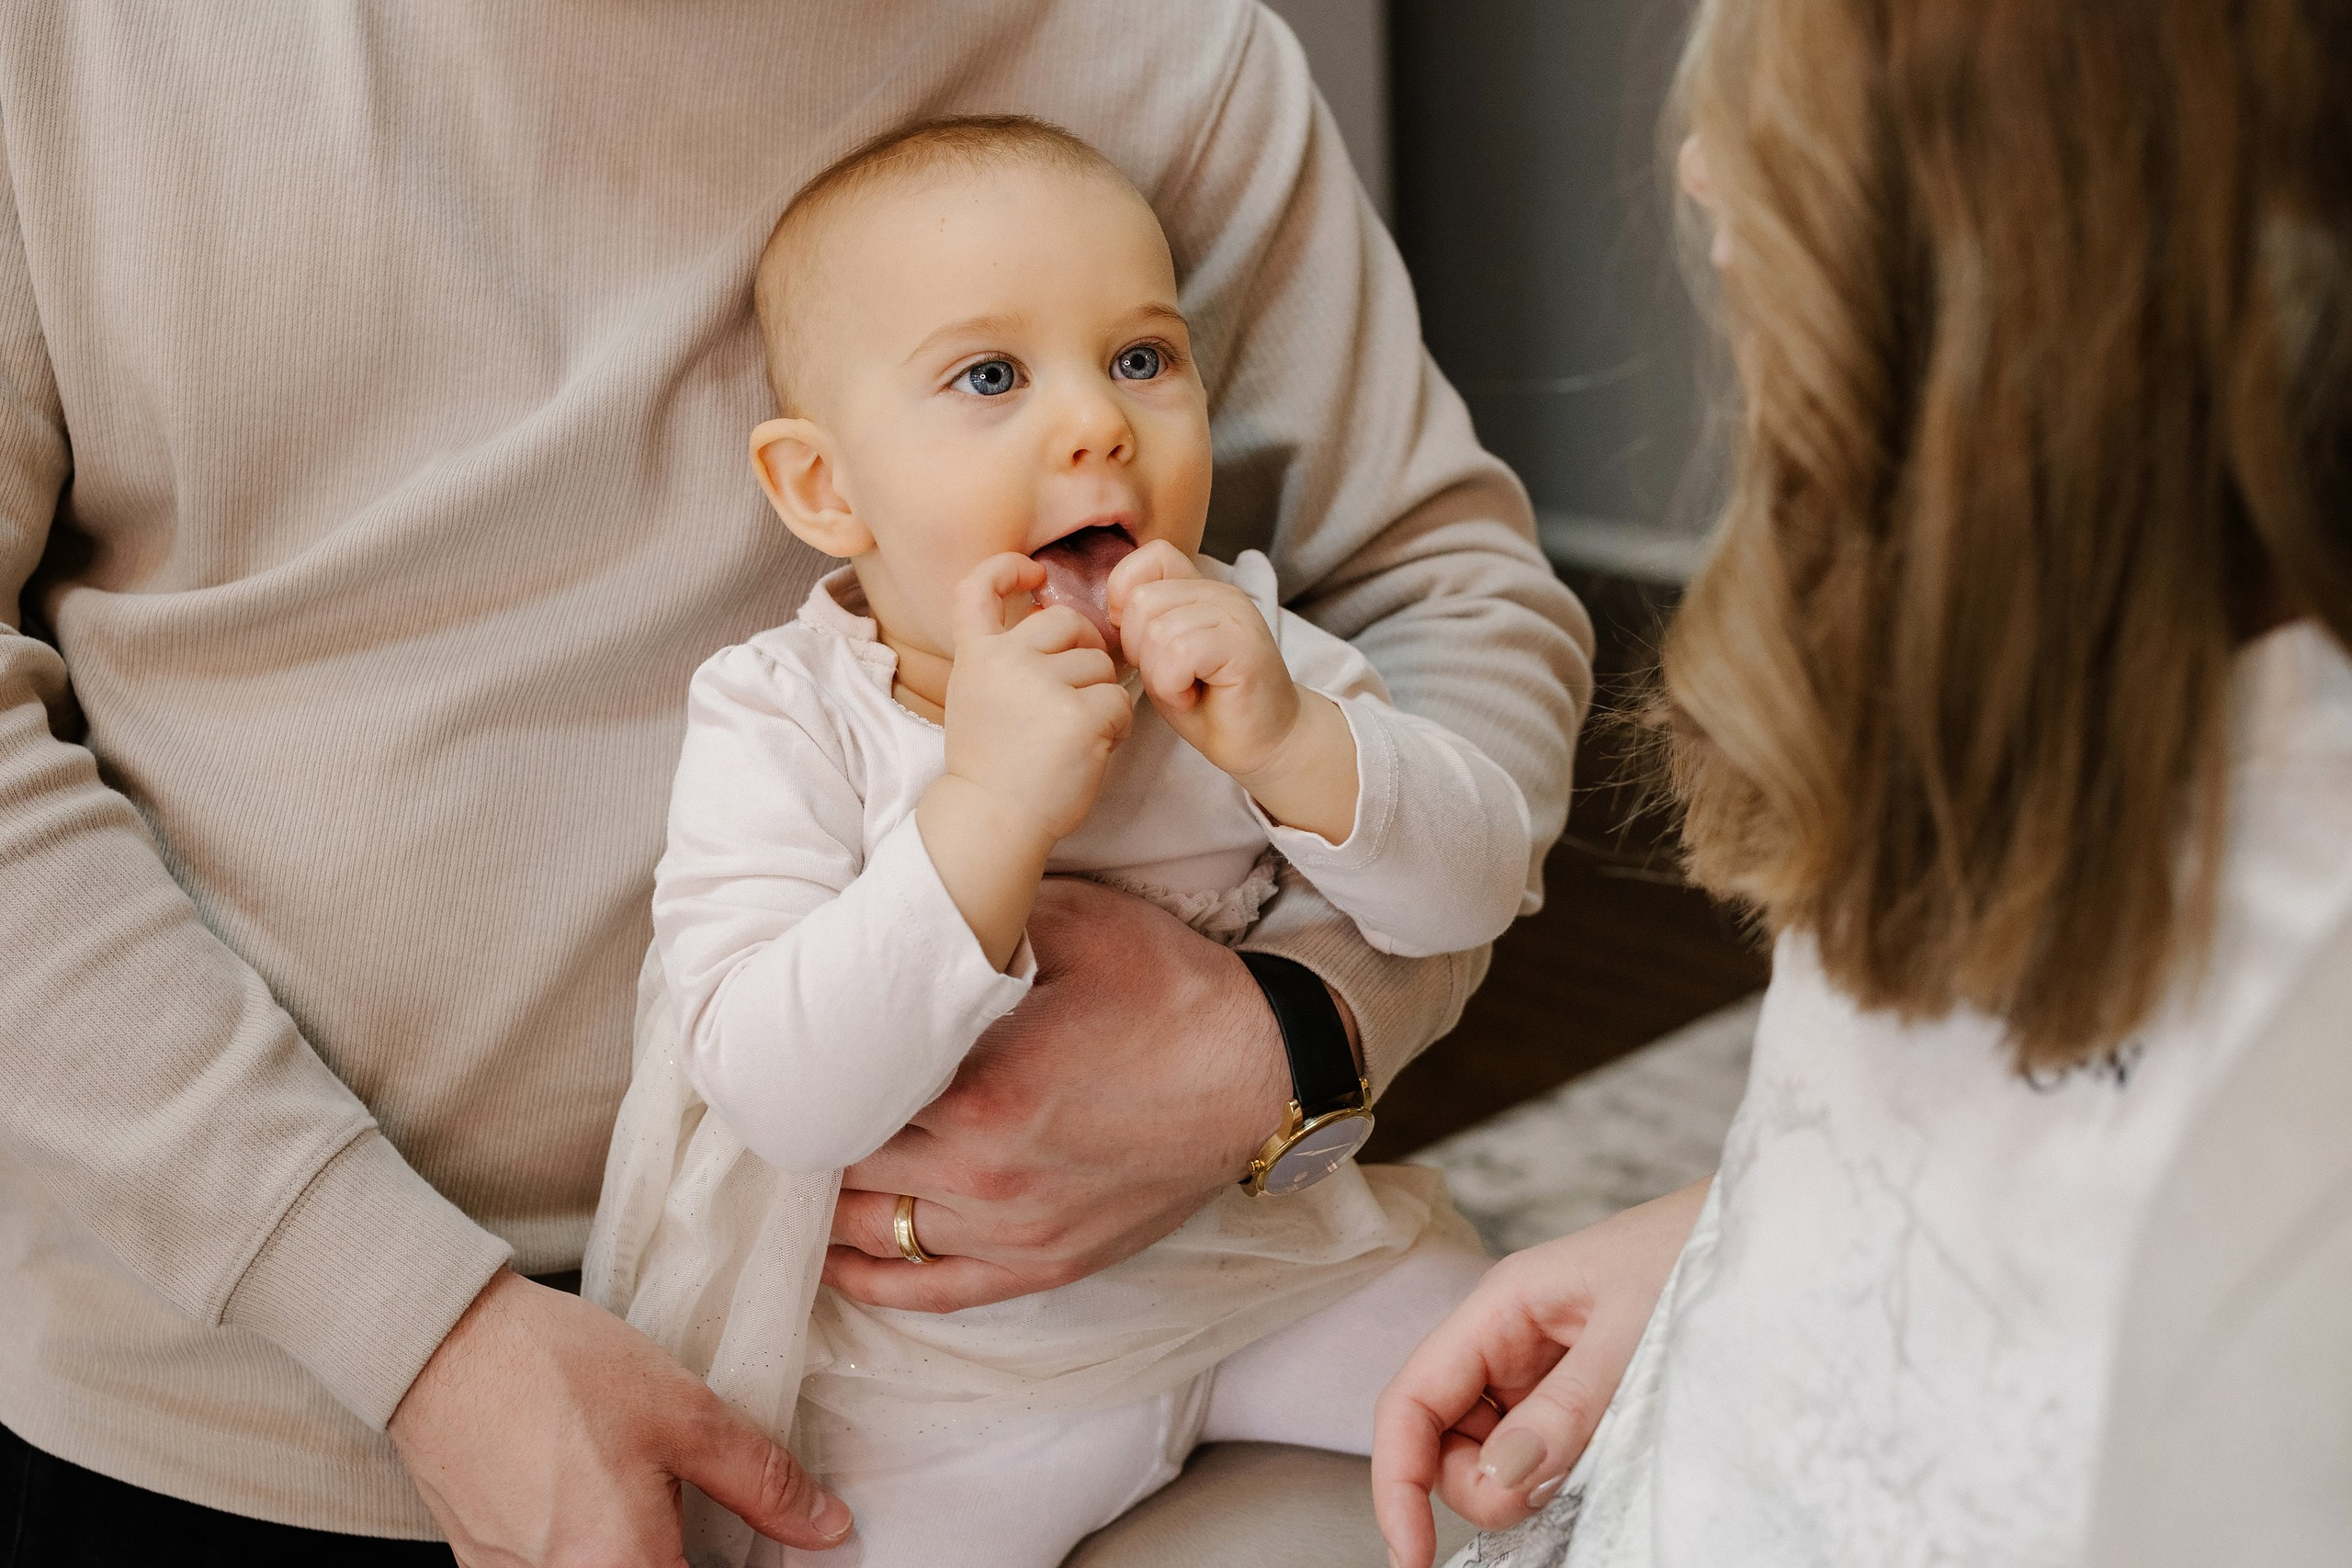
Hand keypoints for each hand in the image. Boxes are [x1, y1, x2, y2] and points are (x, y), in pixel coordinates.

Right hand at [388, 1271, 851, 1566]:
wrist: (441, 1344)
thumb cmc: (556, 1371)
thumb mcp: (684, 1414)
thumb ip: (762, 1481)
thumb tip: (825, 1526)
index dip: (744, 1566)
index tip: (758, 1542)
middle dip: (685, 1553)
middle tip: (703, 1518)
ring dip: (641, 1552)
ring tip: (646, 1498)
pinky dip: (595, 1548)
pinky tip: (596, 1496)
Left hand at [822, 877, 1293, 1311]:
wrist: (1264, 1074)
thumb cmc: (1170, 992)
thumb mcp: (1070, 921)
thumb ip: (976, 913)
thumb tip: (899, 889)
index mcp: (980, 1088)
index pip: (843, 1090)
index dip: (805, 1066)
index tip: (781, 1040)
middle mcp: (984, 1172)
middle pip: (843, 1163)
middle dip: (810, 1126)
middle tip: (785, 1091)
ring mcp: (1013, 1230)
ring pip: (871, 1230)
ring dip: (828, 1198)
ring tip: (800, 1158)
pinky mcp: (1043, 1263)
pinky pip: (927, 1288)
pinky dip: (869, 1277)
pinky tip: (834, 1255)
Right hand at [919, 553, 1135, 968]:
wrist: (993, 819)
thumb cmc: (994, 766)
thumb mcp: (977, 698)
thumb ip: (1005, 659)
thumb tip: (1054, 624)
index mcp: (976, 655)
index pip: (978, 586)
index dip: (1007, 569)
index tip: (1033, 573)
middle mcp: (1005, 660)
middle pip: (1067, 622)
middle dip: (1082, 651)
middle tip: (1071, 698)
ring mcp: (1041, 685)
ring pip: (1100, 663)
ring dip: (1099, 695)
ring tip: (1072, 735)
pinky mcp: (1078, 715)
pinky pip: (1119, 700)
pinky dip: (1116, 726)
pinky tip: (1090, 749)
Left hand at [1108, 542, 1357, 839]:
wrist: (1264, 744)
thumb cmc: (1209, 705)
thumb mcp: (1161, 656)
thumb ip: (1140, 625)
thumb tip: (1109, 612)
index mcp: (1200, 590)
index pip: (1151, 557)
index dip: (1127, 597)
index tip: (1139, 642)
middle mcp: (1220, 594)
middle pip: (1143, 600)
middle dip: (1139, 649)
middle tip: (1169, 677)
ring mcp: (1235, 617)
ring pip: (1158, 630)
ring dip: (1158, 674)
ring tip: (1183, 690)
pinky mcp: (1244, 647)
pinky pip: (1179, 653)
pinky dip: (1172, 686)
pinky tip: (1191, 698)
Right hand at [1371, 1179, 1709, 1567]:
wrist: (1768, 1235)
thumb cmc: (1696, 1252)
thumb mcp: (1633, 1333)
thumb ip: (1566, 1408)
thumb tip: (1498, 1479)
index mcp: (1500, 1308)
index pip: (1410, 1401)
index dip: (1398, 1479)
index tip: (1413, 1553)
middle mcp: (1508, 1341)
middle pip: (1444, 1441)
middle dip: (1480, 1484)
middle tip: (1554, 1488)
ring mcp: (1540, 1371)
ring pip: (1492, 1456)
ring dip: (1527, 1481)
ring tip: (1600, 1452)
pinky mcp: (1577, 1396)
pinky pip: (1542, 1455)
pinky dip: (1560, 1476)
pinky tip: (1605, 1456)